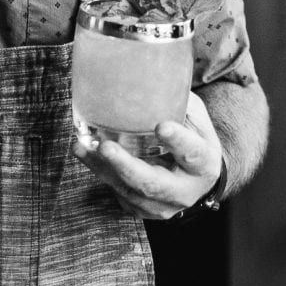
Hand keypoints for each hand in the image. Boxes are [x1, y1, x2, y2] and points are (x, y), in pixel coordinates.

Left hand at [72, 91, 222, 220]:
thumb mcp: (196, 121)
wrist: (196, 180)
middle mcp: (185, 190)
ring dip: (103, 169)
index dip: (178, 141)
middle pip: (153, 182)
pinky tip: (86, 156)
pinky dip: (101, 175)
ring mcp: (164, 206)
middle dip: (126, 166)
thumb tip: (149, 73)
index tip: (161, 126)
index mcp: (203, 163)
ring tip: (82, 147)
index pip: (192, 152)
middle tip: (106, 146)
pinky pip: (119, 196)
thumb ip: (178, 102)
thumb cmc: (194, 141)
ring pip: (129, 191)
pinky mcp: (143, 211)